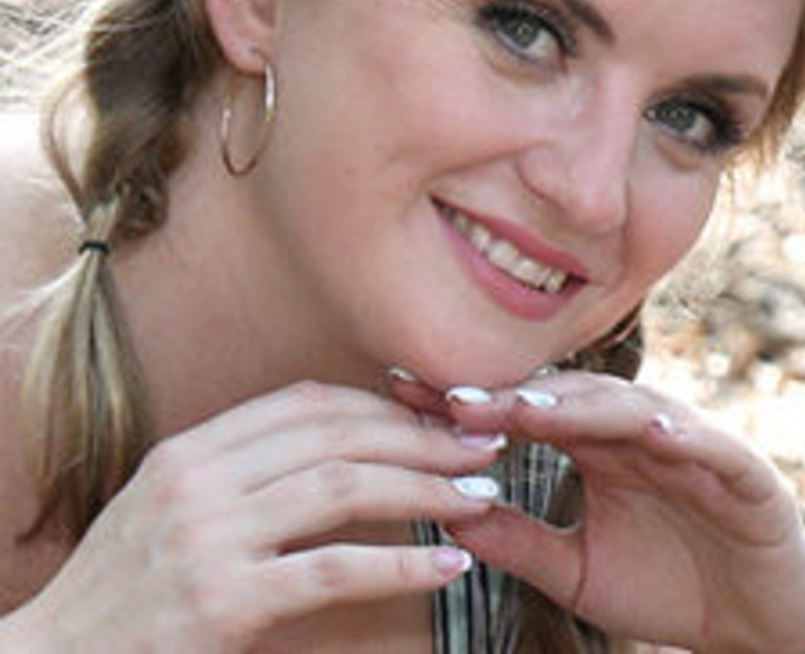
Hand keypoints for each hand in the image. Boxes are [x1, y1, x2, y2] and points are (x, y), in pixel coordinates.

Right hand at [12, 382, 504, 652]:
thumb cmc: (122, 590)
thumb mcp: (171, 506)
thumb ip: (242, 471)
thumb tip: (334, 447)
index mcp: (194, 448)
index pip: (309, 402)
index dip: (384, 404)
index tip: (435, 415)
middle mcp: (202, 478)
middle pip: (339, 434)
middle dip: (422, 436)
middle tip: (481, 445)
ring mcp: (210, 537)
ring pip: (345, 488)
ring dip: (425, 487)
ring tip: (479, 495)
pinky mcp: (222, 602)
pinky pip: (334, 569)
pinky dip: (401, 564)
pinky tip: (447, 563)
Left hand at [392, 370, 804, 653]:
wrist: (755, 624)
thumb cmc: (665, 587)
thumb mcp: (575, 571)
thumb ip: (518, 541)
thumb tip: (444, 514)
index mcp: (596, 448)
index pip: (529, 412)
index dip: (476, 403)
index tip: (411, 396)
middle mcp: (637, 434)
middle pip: (571, 400)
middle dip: (512, 397)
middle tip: (452, 397)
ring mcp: (691, 446)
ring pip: (633, 410)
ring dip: (583, 407)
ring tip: (529, 409)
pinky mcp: (744, 473)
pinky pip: (712, 447)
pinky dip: (686, 437)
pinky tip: (654, 434)